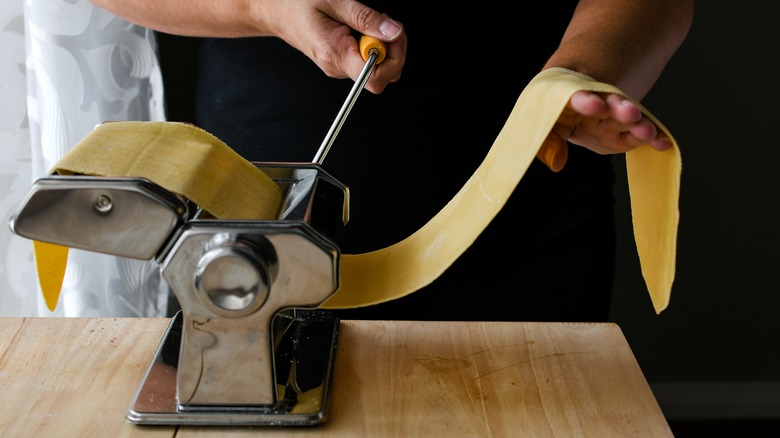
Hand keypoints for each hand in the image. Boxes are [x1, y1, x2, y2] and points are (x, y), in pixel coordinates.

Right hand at [261, 0, 406, 92]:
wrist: (273, 11)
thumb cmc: (296, 4)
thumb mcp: (334, 2)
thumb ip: (365, 19)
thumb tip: (394, 32)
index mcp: (335, 56)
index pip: (375, 79)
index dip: (393, 59)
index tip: (391, 36)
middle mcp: (338, 68)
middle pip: (383, 75)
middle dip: (393, 49)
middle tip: (384, 23)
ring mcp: (339, 67)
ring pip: (378, 67)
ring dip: (384, 45)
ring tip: (370, 23)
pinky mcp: (341, 62)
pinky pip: (367, 60)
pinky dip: (373, 44)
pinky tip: (363, 28)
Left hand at [546, 91, 672, 156]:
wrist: (574, 107)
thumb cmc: (556, 114)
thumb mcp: (547, 126)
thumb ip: (549, 141)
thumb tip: (555, 162)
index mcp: (571, 98)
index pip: (577, 97)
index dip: (585, 100)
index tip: (594, 103)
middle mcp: (597, 105)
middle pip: (610, 105)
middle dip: (620, 108)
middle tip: (630, 112)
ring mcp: (613, 117)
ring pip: (628, 118)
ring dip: (639, 123)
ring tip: (647, 131)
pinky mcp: (625, 132)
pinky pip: (639, 135)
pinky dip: (653, 138)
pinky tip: (662, 143)